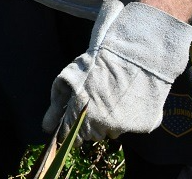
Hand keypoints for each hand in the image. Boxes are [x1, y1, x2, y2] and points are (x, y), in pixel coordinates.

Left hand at [43, 0, 191, 141]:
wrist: (129, 55)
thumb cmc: (93, 67)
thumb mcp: (67, 82)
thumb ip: (56, 108)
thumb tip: (46, 128)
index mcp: (83, 117)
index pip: (72, 138)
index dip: (70, 127)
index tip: (73, 117)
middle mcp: (105, 127)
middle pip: (92, 135)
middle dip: (89, 122)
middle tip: (93, 100)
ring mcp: (126, 127)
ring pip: (112, 131)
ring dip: (108, 120)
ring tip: (110, 97)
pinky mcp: (145, 125)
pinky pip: (131, 126)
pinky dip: (128, 117)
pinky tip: (126, 98)